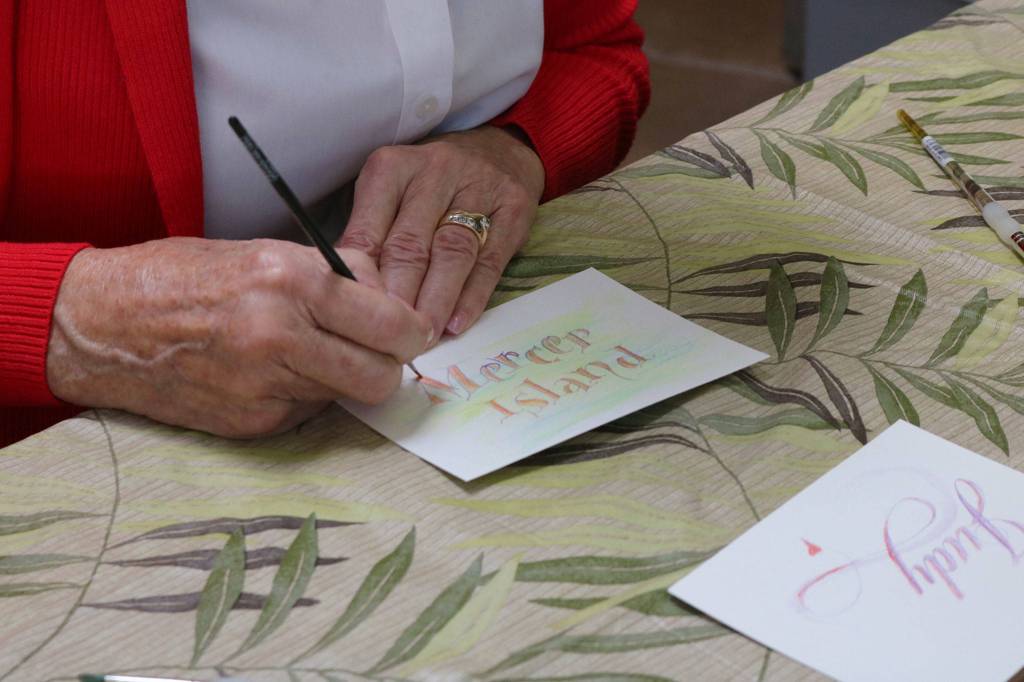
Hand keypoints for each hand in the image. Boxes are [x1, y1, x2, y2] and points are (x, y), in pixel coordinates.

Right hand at [46, 238, 432, 436]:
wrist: (101, 324)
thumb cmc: (182, 276)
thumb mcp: (264, 252)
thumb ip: (333, 276)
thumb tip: (389, 299)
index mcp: (289, 281)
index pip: (390, 324)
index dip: (411, 332)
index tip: (412, 332)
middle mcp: (280, 336)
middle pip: (380, 376)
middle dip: (389, 367)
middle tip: (377, 352)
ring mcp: (263, 386)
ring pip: (346, 397)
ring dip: (343, 379)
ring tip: (310, 353)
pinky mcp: (250, 423)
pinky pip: (307, 412)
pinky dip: (304, 395)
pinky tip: (271, 373)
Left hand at [339, 124, 544, 342]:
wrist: (500, 150)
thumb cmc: (432, 183)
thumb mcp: (392, 194)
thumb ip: (371, 236)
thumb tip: (348, 295)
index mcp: (391, 169)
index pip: (369, 232)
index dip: (363, 281)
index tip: (357, 318)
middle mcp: (434, 172)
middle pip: (410, 245)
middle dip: (398, 298)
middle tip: (388, 338)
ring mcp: (478, 188)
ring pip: (450, 253)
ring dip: (434, 302)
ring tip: (421, 337)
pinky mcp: (513, 208)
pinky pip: (489, 261)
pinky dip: (471, 297)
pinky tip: (456, 324)